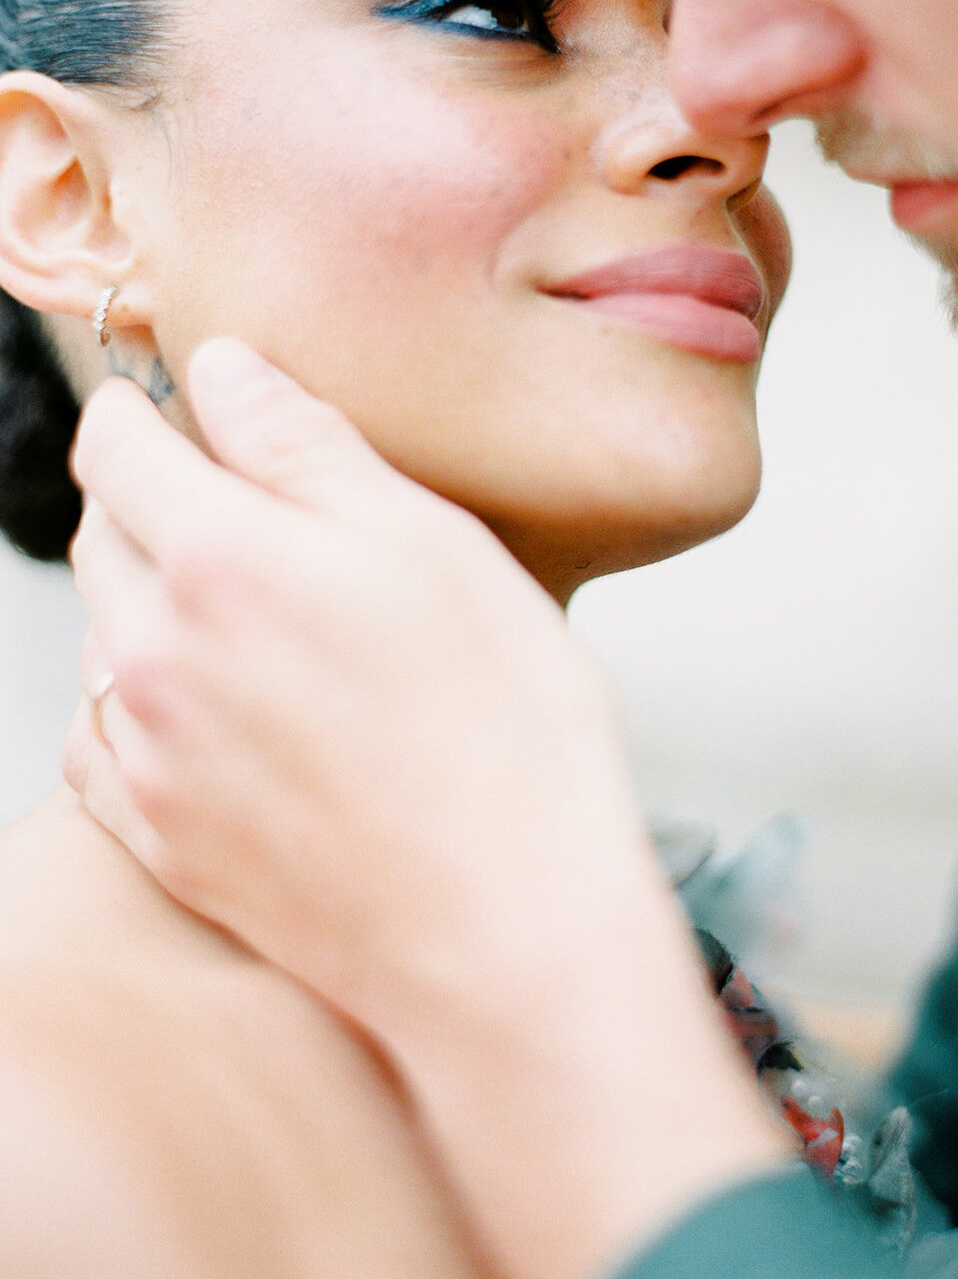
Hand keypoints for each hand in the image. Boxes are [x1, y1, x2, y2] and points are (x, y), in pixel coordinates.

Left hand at [66, 342, 785, 1278]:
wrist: (508, 933)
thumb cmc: (504, 738)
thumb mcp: (433, 546)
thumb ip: (307, 446)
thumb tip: (225, 372)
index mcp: (220, 563)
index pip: (114, 445)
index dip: (146, 410)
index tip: (180, 407)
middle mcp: (157, 658)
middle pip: (101, 535)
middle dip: (153, 499)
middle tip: (242, 505)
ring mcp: (152, 758)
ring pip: (102, 635)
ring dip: (150, 599)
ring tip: (254, 613)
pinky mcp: (165, 840)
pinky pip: (102, 740)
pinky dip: (138, 699)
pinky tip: (212, 704)